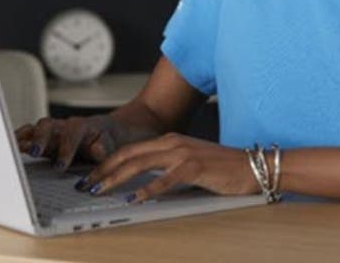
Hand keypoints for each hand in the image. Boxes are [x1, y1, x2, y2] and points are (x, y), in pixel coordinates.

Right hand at [15, 114, 121, 169]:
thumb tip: (97, 150)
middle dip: (40, 139)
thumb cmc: (106, 141)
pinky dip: (19, 139)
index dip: (65, 149)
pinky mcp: (43, 137)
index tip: (61, 165)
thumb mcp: (110, 146)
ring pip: (36, 128)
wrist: (104, 133)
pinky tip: (9, 147)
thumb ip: (103, 148)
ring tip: (14, 149)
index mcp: (81, 126)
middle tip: (35, 153)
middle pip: (47, 126)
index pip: (71, 135)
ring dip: (25, 138)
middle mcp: (63, 125)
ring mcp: (52, 130)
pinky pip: (29, 134)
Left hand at [78, 132, 258, 201]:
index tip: (91, 177)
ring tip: (101, 190)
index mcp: (169, 141)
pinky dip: (148, 189)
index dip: (107, 163)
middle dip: (104, 170)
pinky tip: (135, 198)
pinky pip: (165, 179)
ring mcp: (183, 153)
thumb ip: (166, 168)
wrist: (253, 166)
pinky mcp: (194, 167)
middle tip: (86, 185)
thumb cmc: (221, 169)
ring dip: (117, 178)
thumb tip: (140, 183)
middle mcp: (172, 142)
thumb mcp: (189, 163)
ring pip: (140, 163)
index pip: (130, 150)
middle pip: (129, 154)